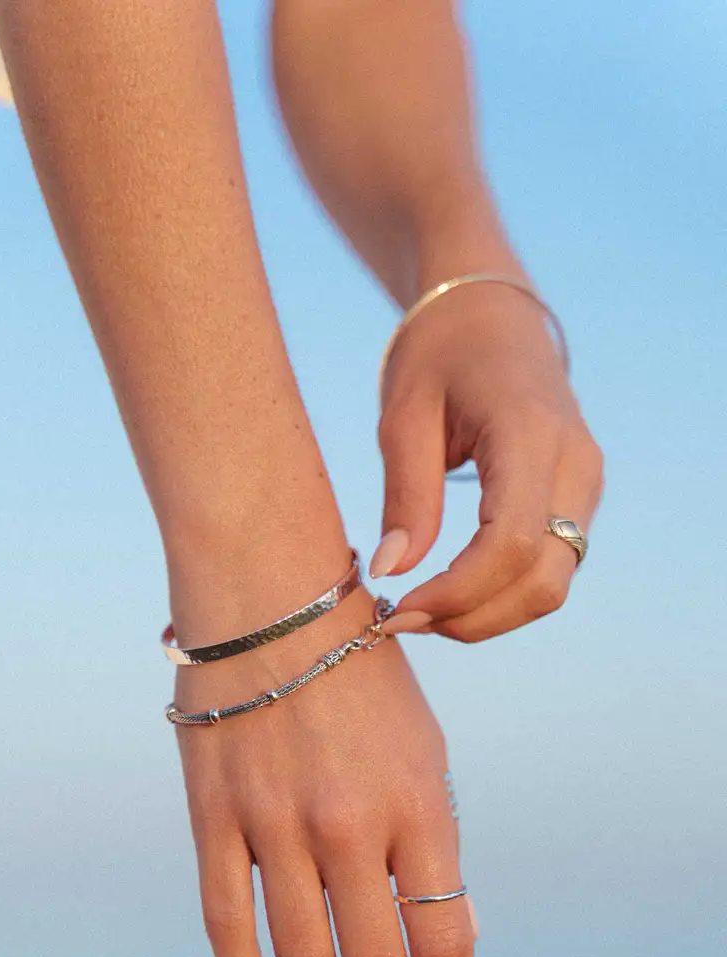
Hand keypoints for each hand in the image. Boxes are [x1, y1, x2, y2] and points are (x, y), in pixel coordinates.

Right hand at [167, 569, 476, 956]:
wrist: (271, 598)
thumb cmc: (360, 672)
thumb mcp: (422, 745)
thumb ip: (432, 837)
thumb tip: (446, 930)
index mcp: (414, 800)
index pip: (442, 938)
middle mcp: (347, 822)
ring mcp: (274, 822)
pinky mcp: (214, 818)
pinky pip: (225, 924)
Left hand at [371, 278, 604, 641]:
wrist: (493, 315)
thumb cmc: (440, 353)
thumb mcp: (405, 415)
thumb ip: (406, 496)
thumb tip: (391, 572)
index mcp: (531, 434)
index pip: (511, 543)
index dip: (457, 593)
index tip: (398, 609)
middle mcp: (576, 466)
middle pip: (543, 581)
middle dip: (472, 618)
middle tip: (401, 621)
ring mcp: (586, 486)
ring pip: (552, 586)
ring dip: (487, 615)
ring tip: (420, 611)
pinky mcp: (578, 501)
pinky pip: (550, 568)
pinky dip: (502, 595)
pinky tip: (450, 593)